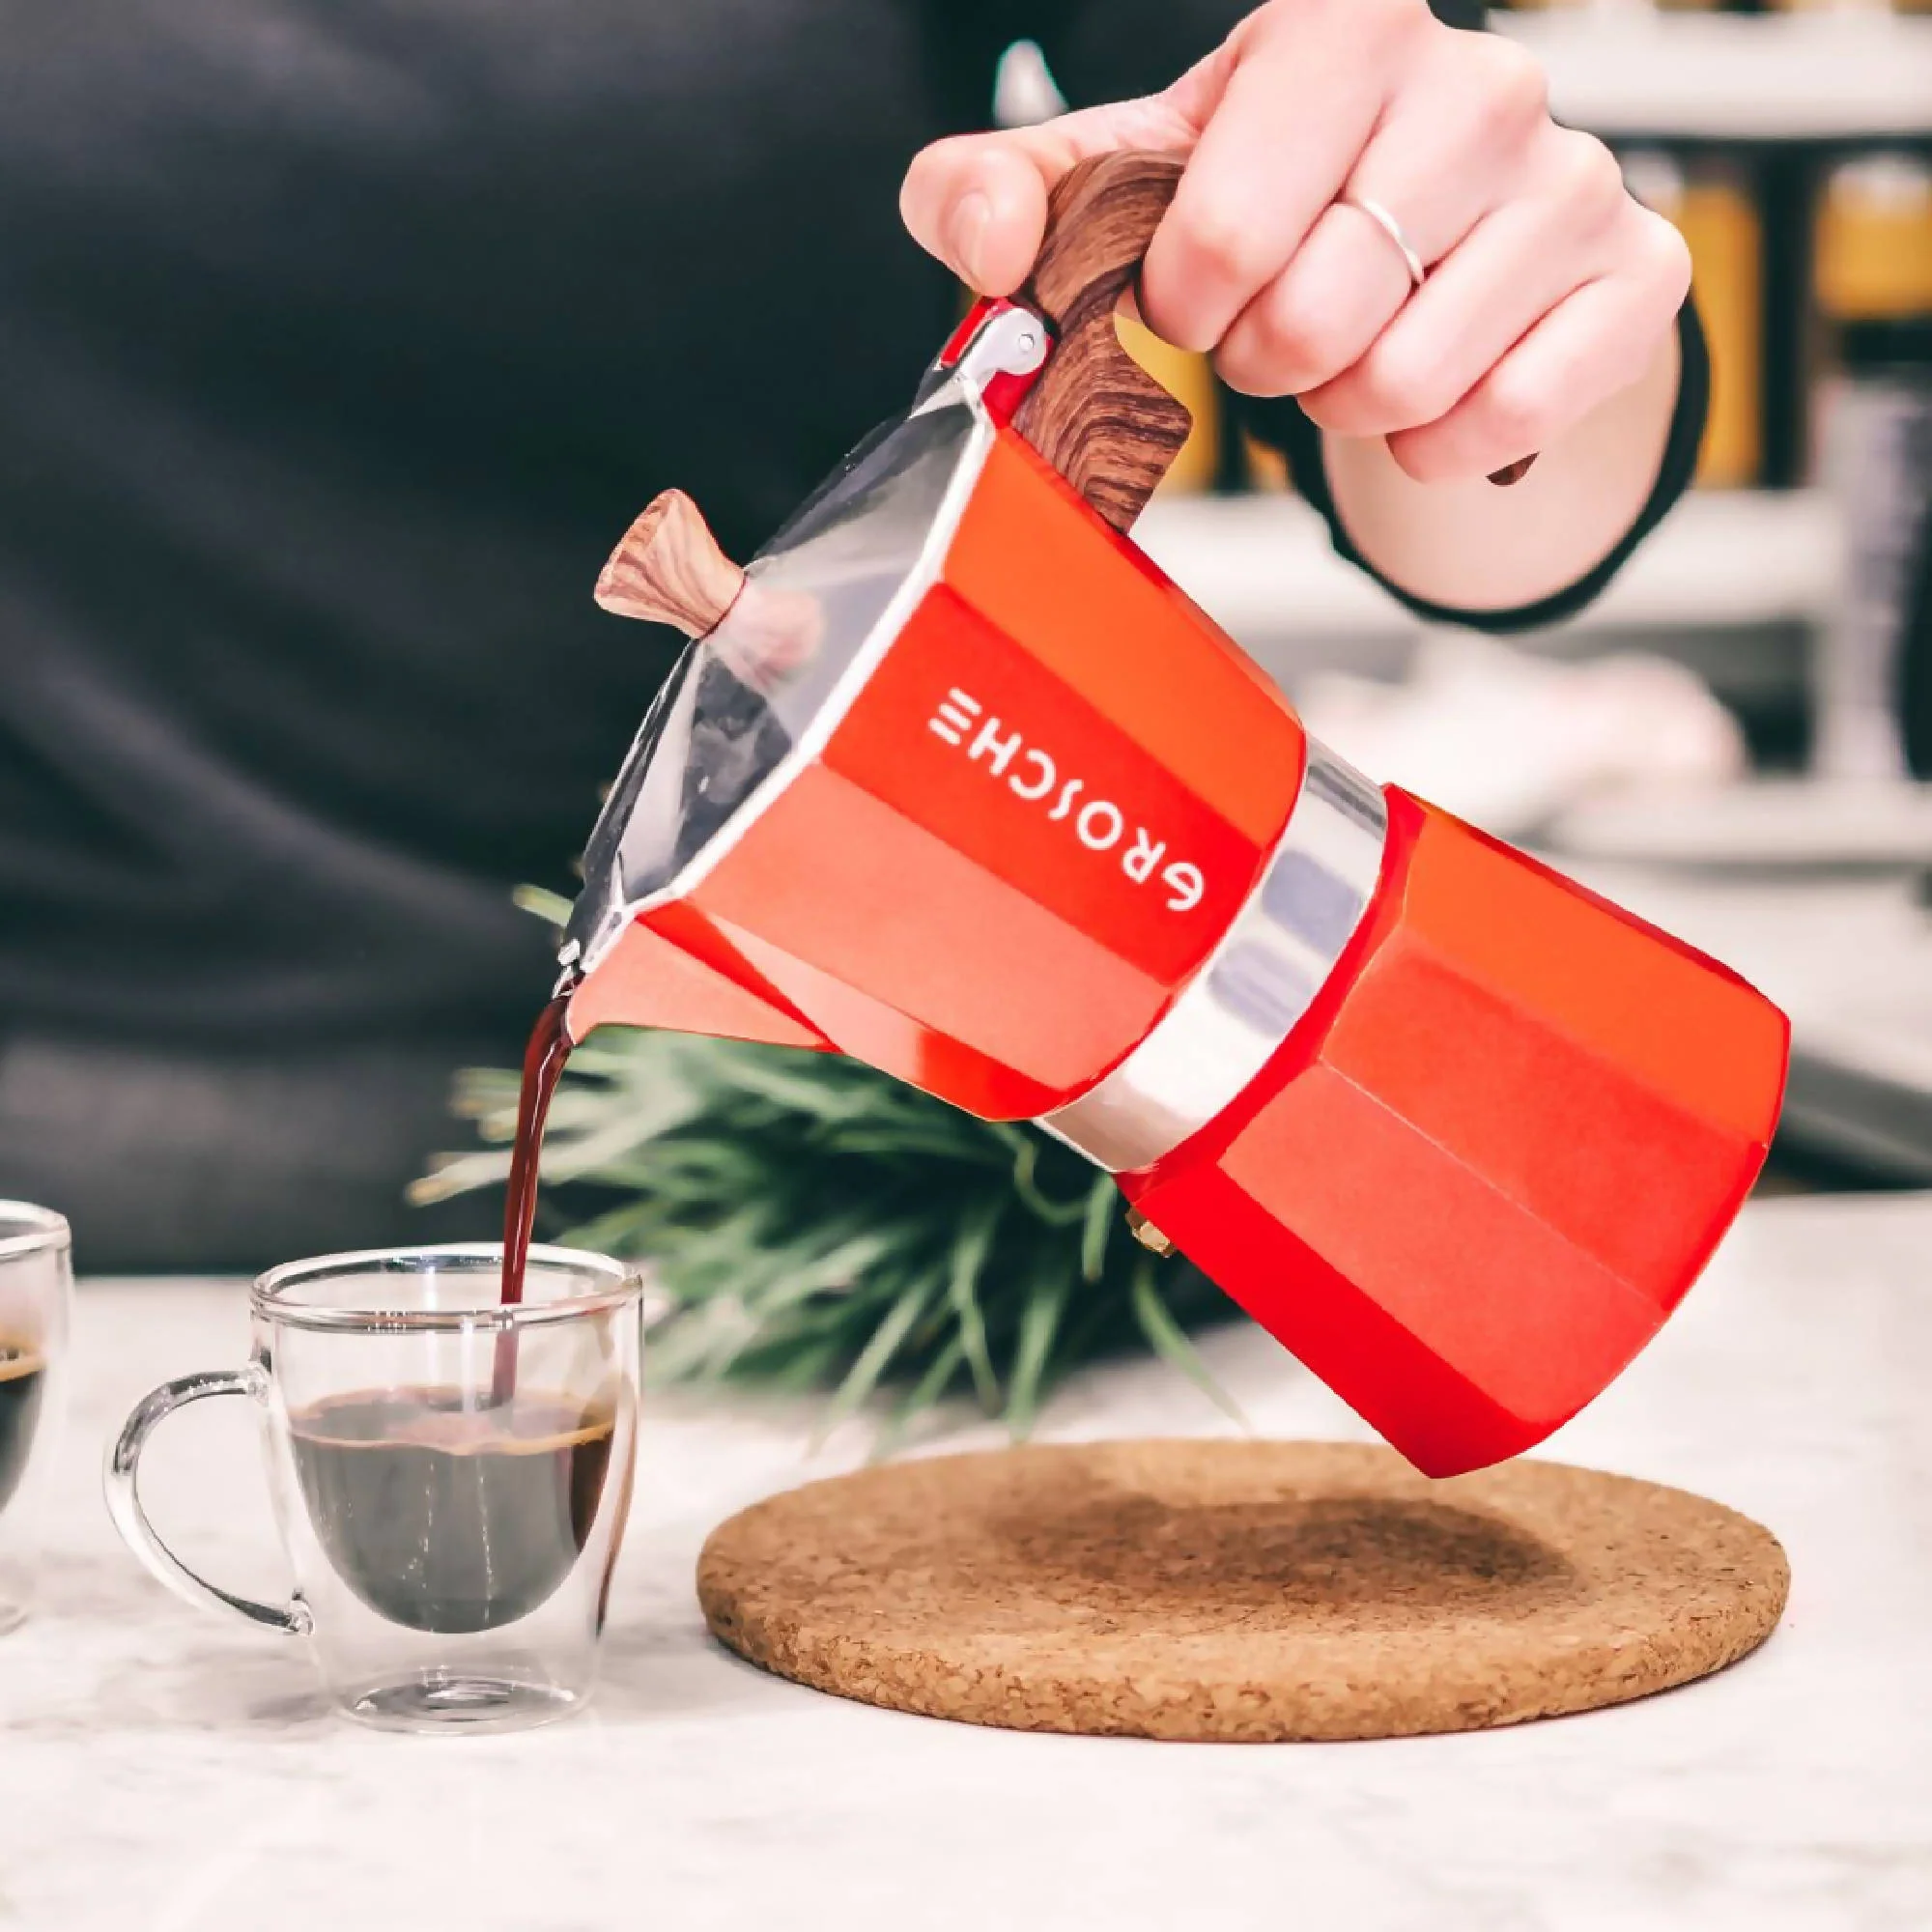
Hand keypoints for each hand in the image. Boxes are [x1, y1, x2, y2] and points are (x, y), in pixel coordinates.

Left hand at [899, 0, 1689, 483]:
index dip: (1186, 304)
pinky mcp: (1637, 269)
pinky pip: (1511, 414)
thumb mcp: (1120, 181)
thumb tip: (984, 240)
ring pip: (1406, 380)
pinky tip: (1428, 395)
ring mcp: (1571, 175)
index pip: (1222, 231)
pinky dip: (1442, 444)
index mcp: (1341, 27)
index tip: (1194, 293)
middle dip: (1266, 364)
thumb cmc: (1264, 199)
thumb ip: (1004, 194)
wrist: (1431, 234)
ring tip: (1351, 352)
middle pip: (1314, 320)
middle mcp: (1479, 81)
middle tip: (1277, 334)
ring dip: (1347, 406)